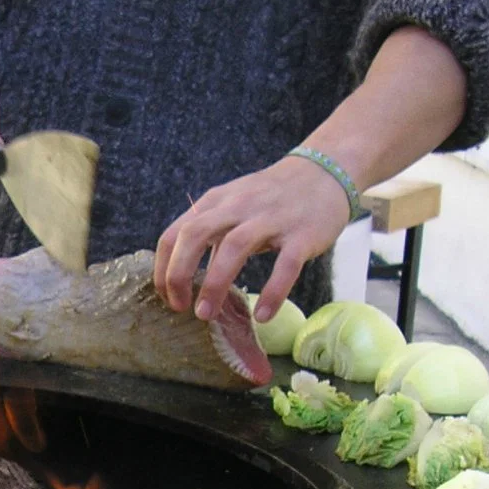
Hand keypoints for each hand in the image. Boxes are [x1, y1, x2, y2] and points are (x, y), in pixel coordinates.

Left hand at [153, 155, 353, 321]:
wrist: (324, 173)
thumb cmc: (271, 198)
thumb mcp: (233, 208)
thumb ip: (210, 236)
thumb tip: (186, 276)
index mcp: (216, 202)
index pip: (175, 234)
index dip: (164, 268)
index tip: (167, 298)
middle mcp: (238, 206)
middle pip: (195, 235)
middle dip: (179, 274)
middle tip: (180, 307)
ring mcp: (271, 218)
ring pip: (234, 247)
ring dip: (215, 284)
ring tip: (206, 315)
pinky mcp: (302, 234)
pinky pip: (285, 265)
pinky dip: (272, 291)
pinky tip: (263, 315)